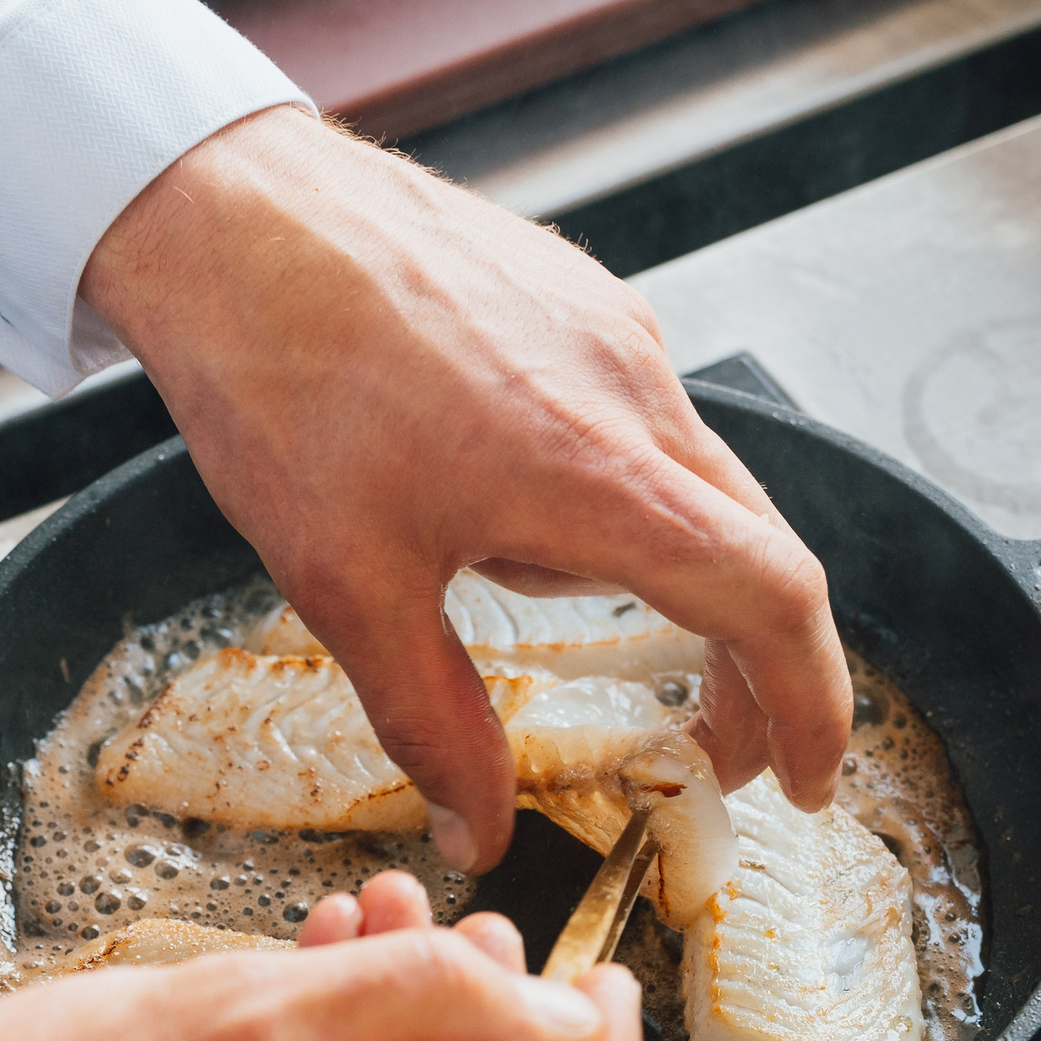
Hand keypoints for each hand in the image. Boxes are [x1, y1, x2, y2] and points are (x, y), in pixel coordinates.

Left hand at [80, 105, 851, 871]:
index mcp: (597, 471)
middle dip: (751, 666)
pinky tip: (499, 495)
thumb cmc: (277, 372)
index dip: (811, 704)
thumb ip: (433, 723)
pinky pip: (640, 418)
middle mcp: (634, 389)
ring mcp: (617, 332)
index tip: (805, 776)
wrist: (229, 211)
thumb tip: (481, 829)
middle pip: (758, 549)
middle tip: (709, 748)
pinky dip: (617, 491)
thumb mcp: (348, 584)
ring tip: (506, 577)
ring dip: (658, 570)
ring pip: (693, 484)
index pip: (772, 600)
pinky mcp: (583, 299)